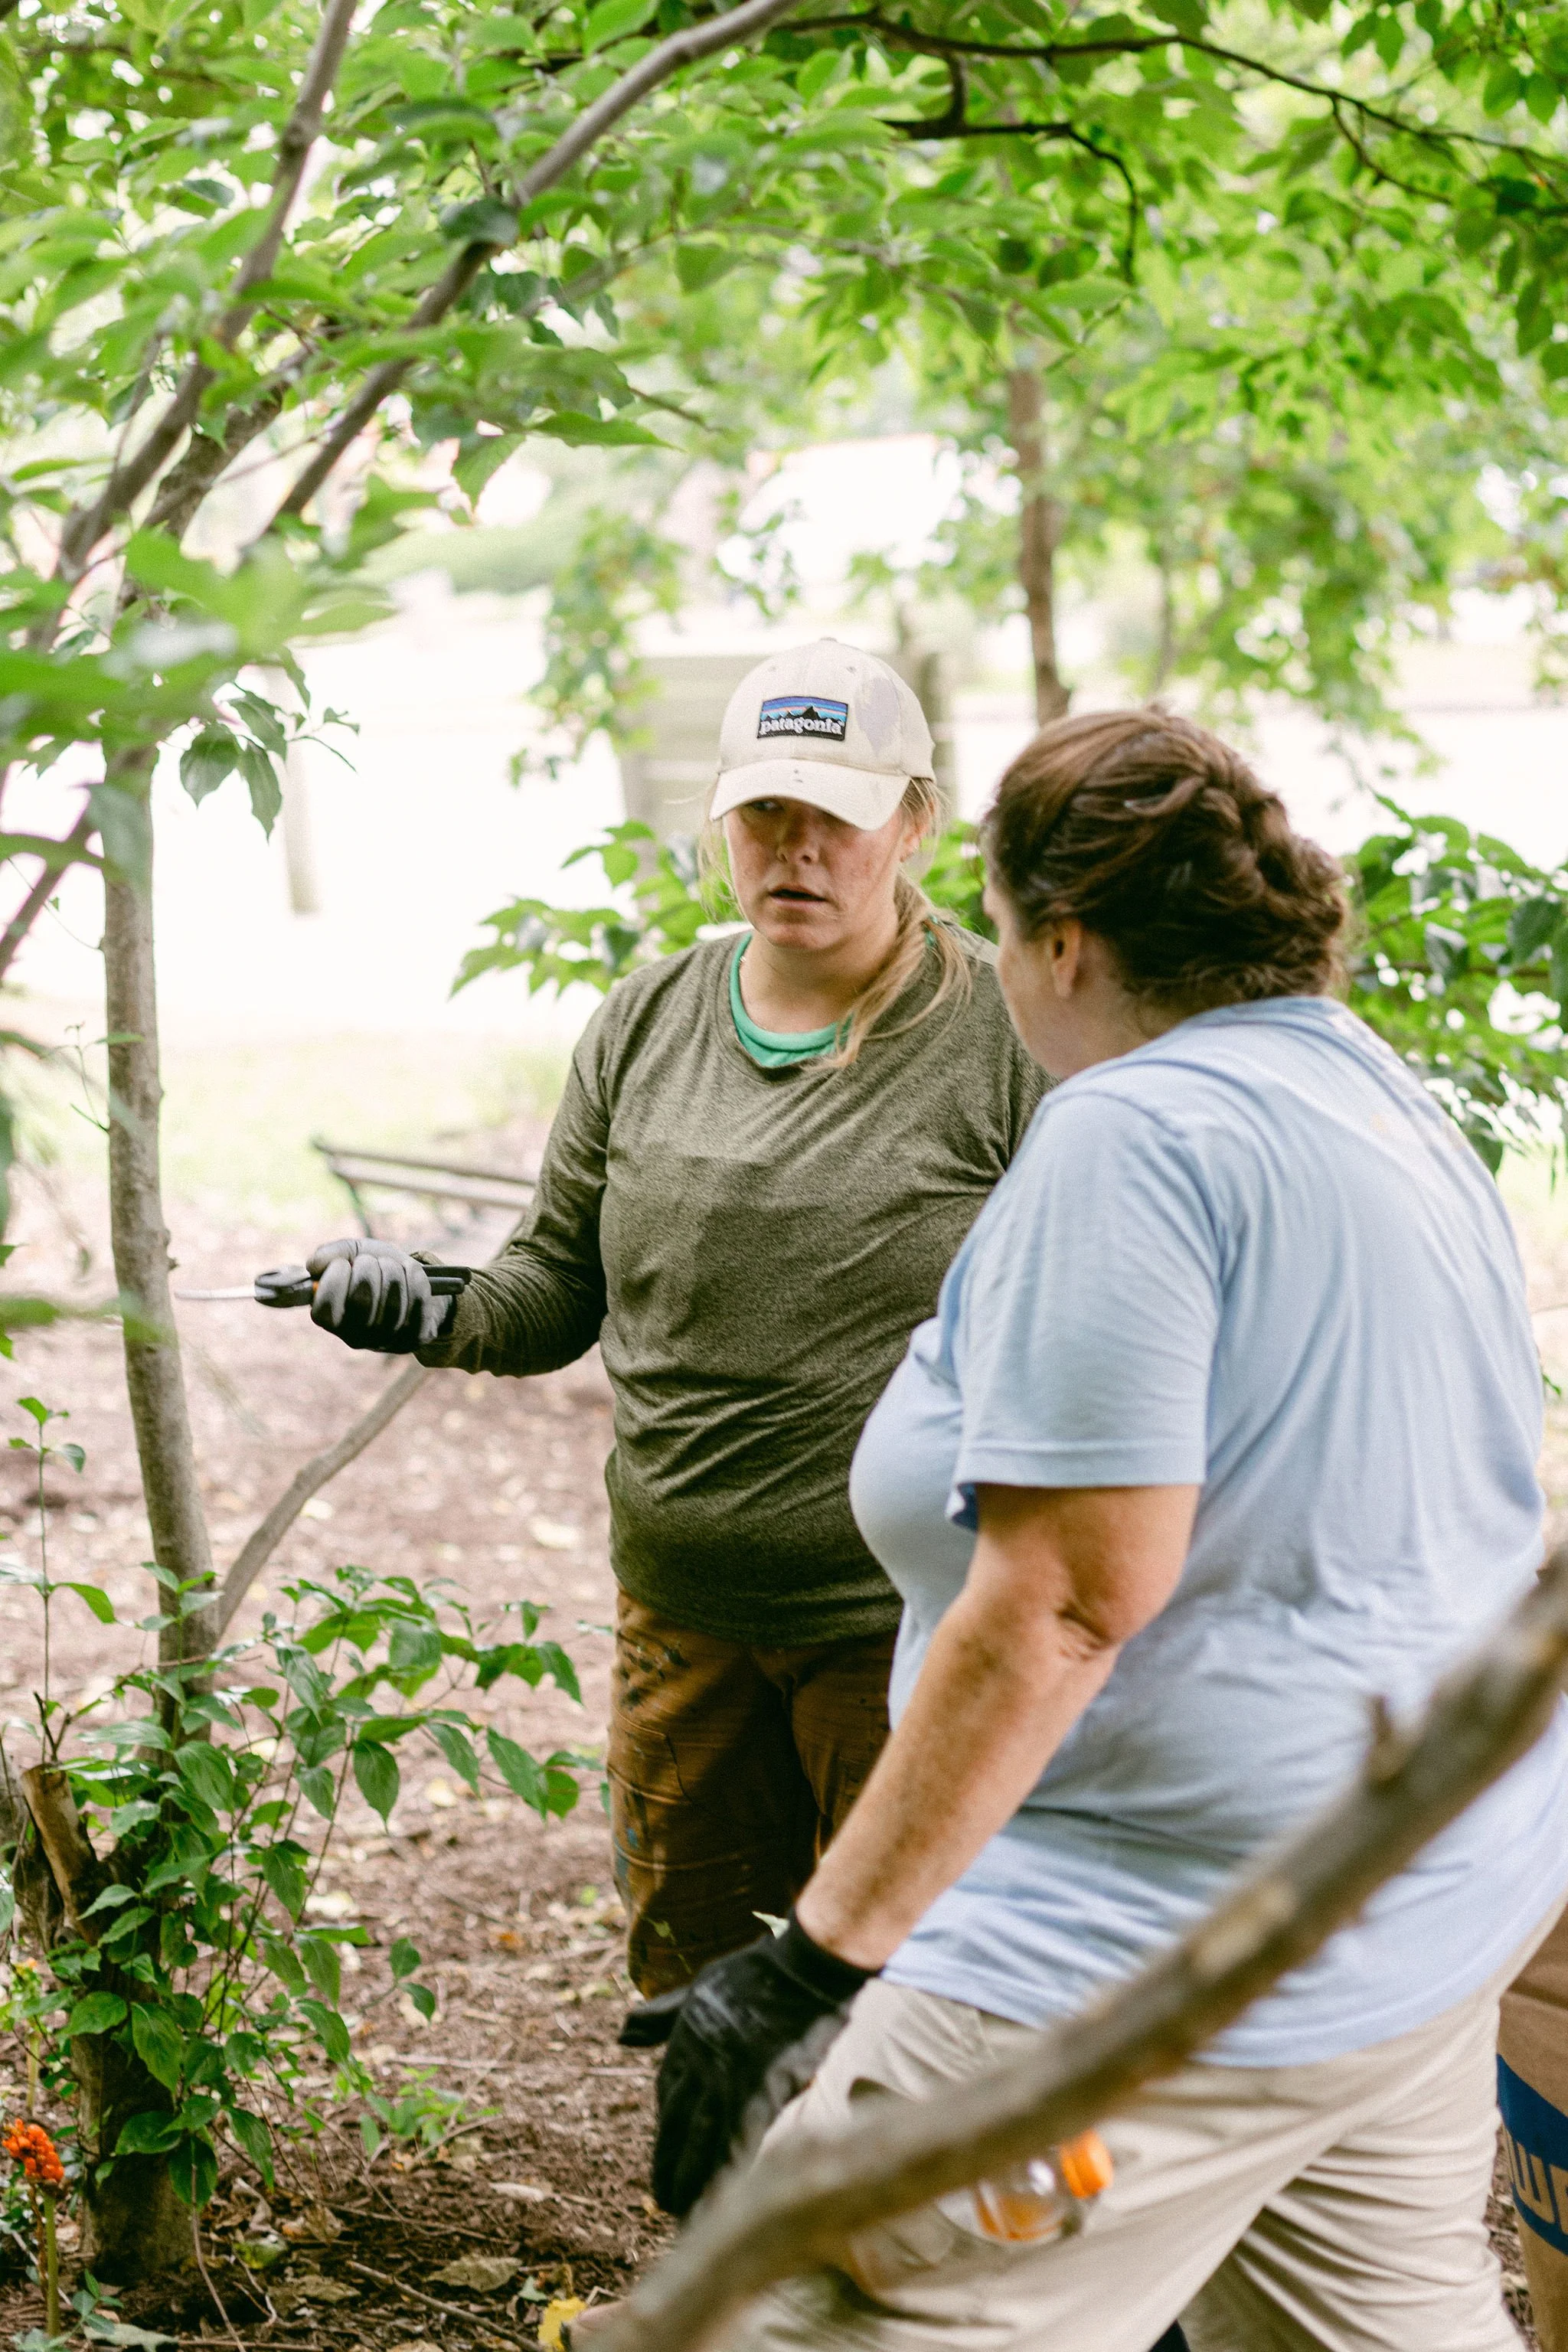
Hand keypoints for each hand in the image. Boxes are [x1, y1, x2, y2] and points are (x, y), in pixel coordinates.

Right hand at [306, 1239, 452, 1352]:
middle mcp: (354, 1337)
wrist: (410, 1280)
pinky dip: (415, 1278)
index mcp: (330, 1318)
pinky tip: (411, 1273)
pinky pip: (417, 1304)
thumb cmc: (375, 1267)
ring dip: (393, 1271)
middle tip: (372, 1263)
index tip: (344, 1263)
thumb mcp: (352, 1253)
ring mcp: (384, 1341)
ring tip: (391, 1267)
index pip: (325, 1306)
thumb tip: (314, 1264)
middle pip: (361, 1300)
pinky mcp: (412, 1339)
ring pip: (392, 1301)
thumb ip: (331, 1253)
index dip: (335, 1277)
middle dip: (369, 1268)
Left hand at [642, 1914, 872, 2216]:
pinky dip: (723, 2175)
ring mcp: (728, 2081)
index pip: (667, 2098)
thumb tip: (621, 2034)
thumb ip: (662, 2015)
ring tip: (683, 2217)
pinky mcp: (759, 2093)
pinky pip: (735, 2144)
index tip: (665, 2158)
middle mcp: (699, 2067)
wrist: (802, 1970)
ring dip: (691, 2182)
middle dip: (670, 2167)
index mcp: (685, 2043)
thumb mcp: (698, 1990)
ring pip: (701, 2143)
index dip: (665, 2133)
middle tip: (662, 2203)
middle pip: (678, 2129)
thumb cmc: (755, 1974)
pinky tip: (719, 2202)